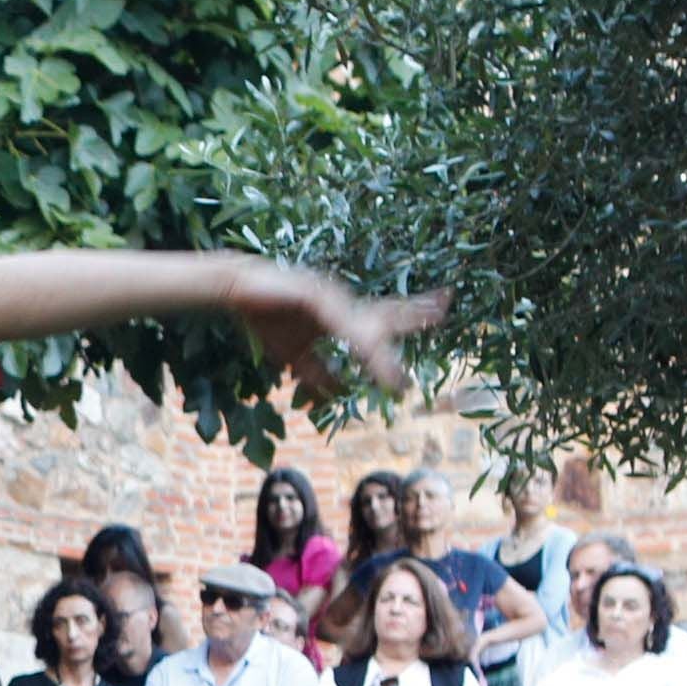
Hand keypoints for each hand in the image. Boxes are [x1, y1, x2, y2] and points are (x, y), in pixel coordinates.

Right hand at [223, 263, 448, 403]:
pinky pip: (339, 325)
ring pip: (364, 331)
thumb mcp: (297, 357)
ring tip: (398, 383)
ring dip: (382, 359)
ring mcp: (332, 297)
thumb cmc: (268, 318)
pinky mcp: (315, 296)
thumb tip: (342, 394)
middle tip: (448, 304)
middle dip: (418, 313)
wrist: (238, 291)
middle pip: (387, 312)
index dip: (412, 319)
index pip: (384, 320)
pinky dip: (353, 343)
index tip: (439, 319)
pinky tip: (367, 356)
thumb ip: (320, 374)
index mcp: (344, 314)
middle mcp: (344, 303)